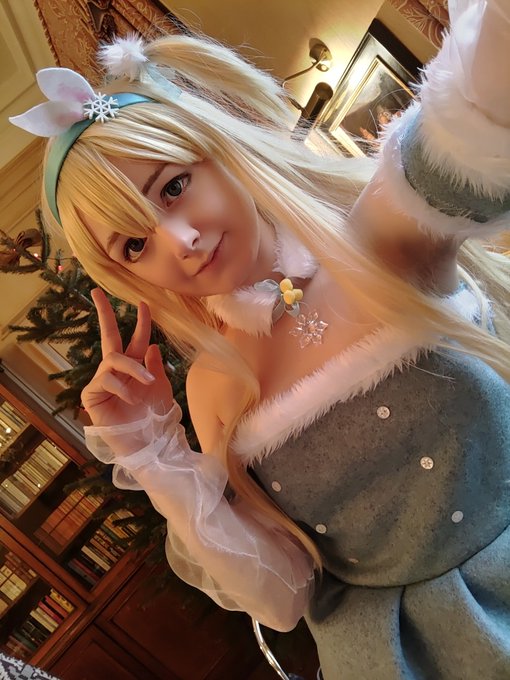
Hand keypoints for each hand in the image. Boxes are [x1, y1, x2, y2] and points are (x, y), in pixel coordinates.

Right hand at [81, 289, 173, 428]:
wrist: (148, 443)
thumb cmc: (154, 417)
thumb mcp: (160, 387)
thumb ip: (154, 366)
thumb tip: (150, 345)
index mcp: (134, 366)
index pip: (135, 338)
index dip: (140, 321)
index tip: (144, 302)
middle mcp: (116, 370)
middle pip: (109, 336)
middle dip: (104, 313)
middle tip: (97, 292)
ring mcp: (103, 382)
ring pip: (114, 359)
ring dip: (133, 368)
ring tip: (147, 383)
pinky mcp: (92, 396)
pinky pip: (105, 380)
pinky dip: (121, 387)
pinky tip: (130, 398)